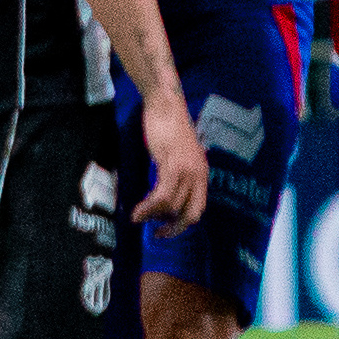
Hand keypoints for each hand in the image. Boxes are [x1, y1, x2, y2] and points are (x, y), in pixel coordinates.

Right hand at [135, 94, 208, 233]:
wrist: (165, 104)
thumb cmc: (168, 126)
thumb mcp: (178, 154)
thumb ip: (176, 173)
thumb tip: (164, 196)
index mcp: (201, 173)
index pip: (198, 208)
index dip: (184, 224)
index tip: (166, 229)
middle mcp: (198, 174)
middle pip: (189, 213)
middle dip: (172, 228)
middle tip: (156, 234)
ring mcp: (186, 170)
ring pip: (172, 206)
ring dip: (153, 216)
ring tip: (138, 218)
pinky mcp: (172, 165)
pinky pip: (161, 195)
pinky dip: (148, 207)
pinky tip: (137, 211)